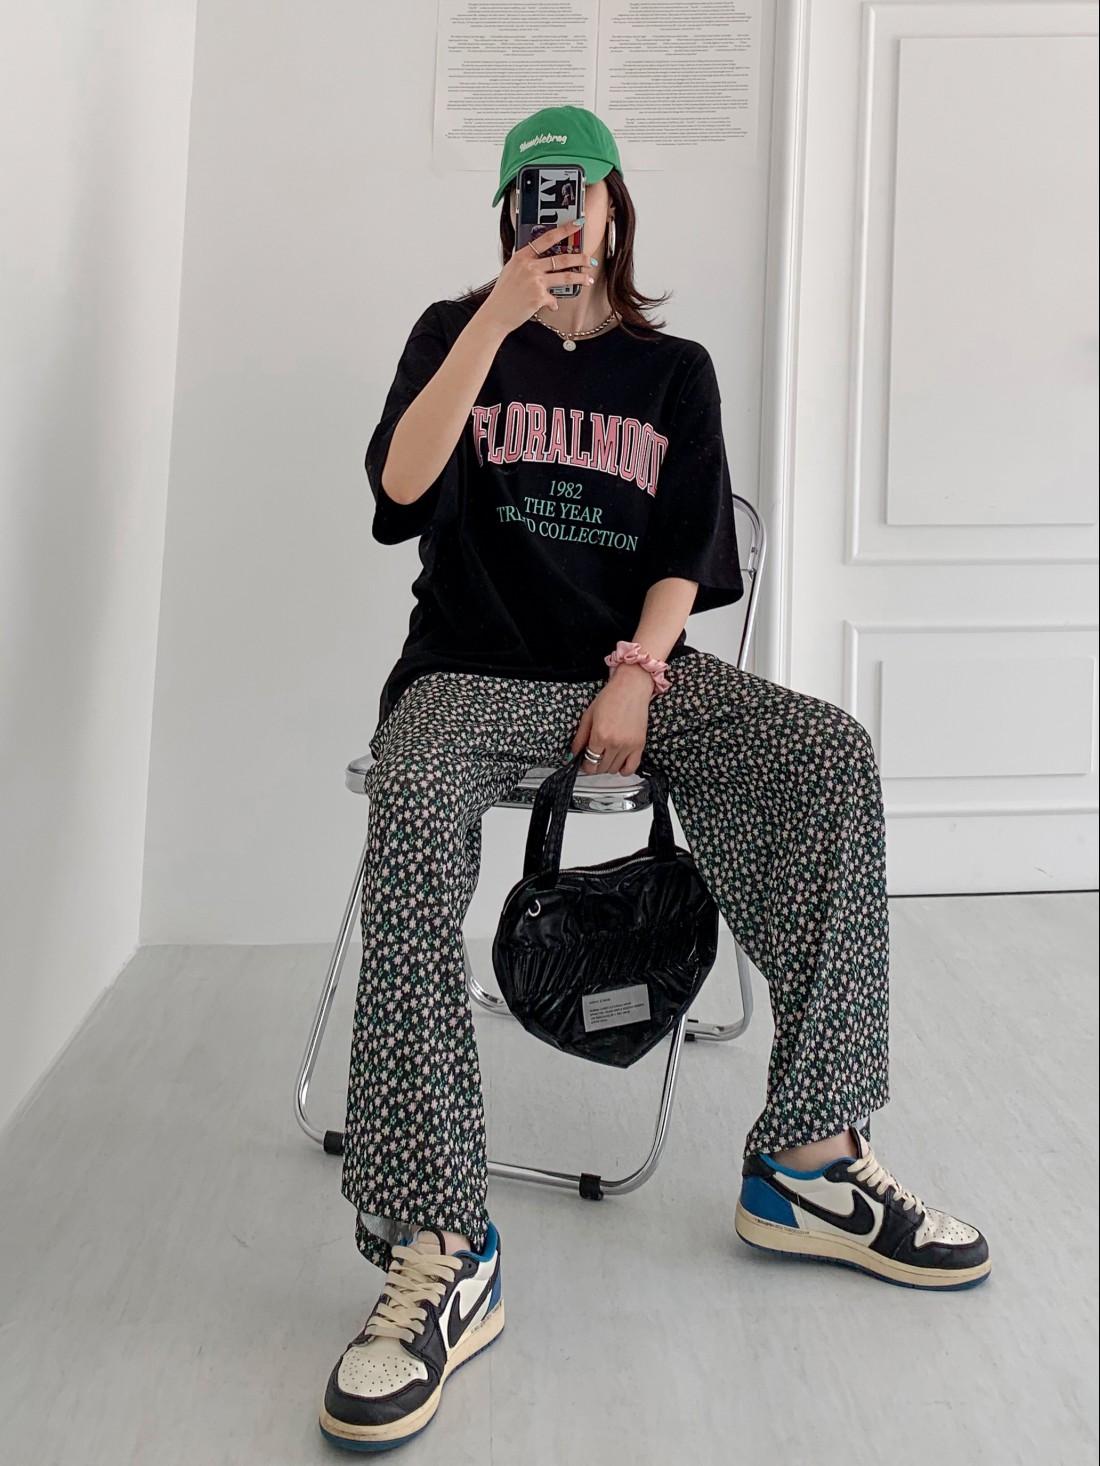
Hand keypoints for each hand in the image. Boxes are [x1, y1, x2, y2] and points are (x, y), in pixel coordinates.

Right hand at [480, 219, 595, 336]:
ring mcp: (535, 281)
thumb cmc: (503, 295)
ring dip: (580, 278)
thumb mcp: (511, 271)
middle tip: (589, 259)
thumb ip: (526, 264)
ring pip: (565, 276)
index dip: (564, 230)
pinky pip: (554, 299)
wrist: (495, 315)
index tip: (577, 224)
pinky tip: (552, 305)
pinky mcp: (539, 297)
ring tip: (588, 279)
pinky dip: (554, 303)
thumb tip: (541, 261)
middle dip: (579, 258)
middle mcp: (529, 267)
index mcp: (522, 257)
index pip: (547, 238)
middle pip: (562, 258)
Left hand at [570, 665, 654, 775]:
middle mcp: (615, 743)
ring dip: (607, 766)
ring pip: (614, 770)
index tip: (583, 762)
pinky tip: (618, 761)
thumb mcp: (588, 716)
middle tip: (593, 757)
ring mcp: (628, 746)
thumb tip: (574, 754)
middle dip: (594, 765)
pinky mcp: (640, 746)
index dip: (583, 765)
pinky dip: (623, 770)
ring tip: (605, 755)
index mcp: (600, 735)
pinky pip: (631, 768)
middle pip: (600, 768)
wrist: (631, 688)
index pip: (588, 762)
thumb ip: (580, 737)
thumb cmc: (611, 697)